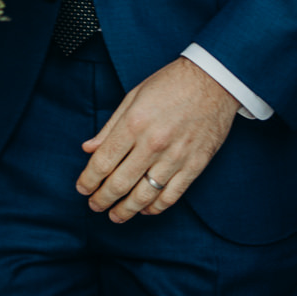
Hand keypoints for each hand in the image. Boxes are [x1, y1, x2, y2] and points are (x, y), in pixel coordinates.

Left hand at [77, 57, 238, 222]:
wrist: (214, 79)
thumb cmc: (170, 84)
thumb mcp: (133, 96)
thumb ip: (110, 126)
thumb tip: (88, 149)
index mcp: (134, 123)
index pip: (103, 162)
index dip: (88, 180)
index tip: (82, 188)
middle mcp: (153, 143)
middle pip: (120, 183)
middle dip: (103, 199)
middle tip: (95, 205)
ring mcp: (175, 156)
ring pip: (145, 195)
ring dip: (127, 210)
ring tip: (116, 216)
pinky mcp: (195, 165)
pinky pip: (172, 195)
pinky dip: (156, 207)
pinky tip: (146, 210)